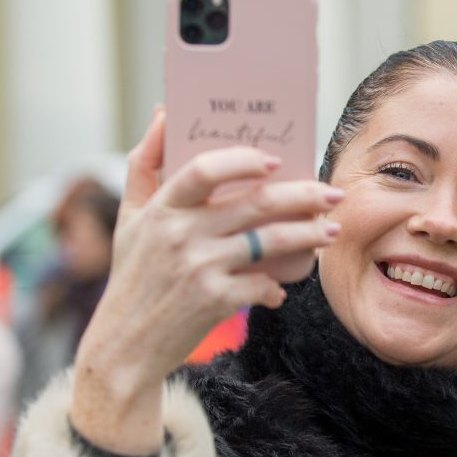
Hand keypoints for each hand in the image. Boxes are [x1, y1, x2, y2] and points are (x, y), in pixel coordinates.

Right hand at [71, 108, 342, 452]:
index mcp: (161, 209)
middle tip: (332, 193)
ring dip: (308, 235)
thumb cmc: (133, 275)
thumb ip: (144, 164)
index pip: (204, 170)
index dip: (242, 160)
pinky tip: (284, 287)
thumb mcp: (129, 218)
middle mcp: (180, 235)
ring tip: (330, 231)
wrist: (125, 344)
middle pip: (255, 204)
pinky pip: (262, 285)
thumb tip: (163, 112)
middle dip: (302, 196)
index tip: (275, 161)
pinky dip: (277, 287)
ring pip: (270, 242)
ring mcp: (199, 268)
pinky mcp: (214, 302)